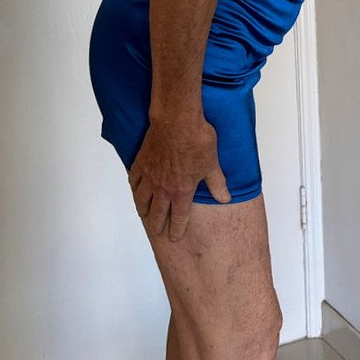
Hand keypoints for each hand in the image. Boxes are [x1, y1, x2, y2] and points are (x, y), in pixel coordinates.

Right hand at [128, 117, 229, 241]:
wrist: (177, 121)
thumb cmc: (198, 142)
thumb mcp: (212, 165)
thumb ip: (217, 184)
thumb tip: (225, 199)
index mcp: (182, 192)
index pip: (179, 217)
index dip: (177, 230)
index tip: (174, 238)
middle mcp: (163, 189)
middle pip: (157, 214)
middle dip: (158, 226)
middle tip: (158, 233)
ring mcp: (150, 177)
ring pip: (142, 200)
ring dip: (144, 210)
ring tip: (145, 215)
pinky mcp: (141, 163)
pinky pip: (134, 181)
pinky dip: (135, 189)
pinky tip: (136, 190)